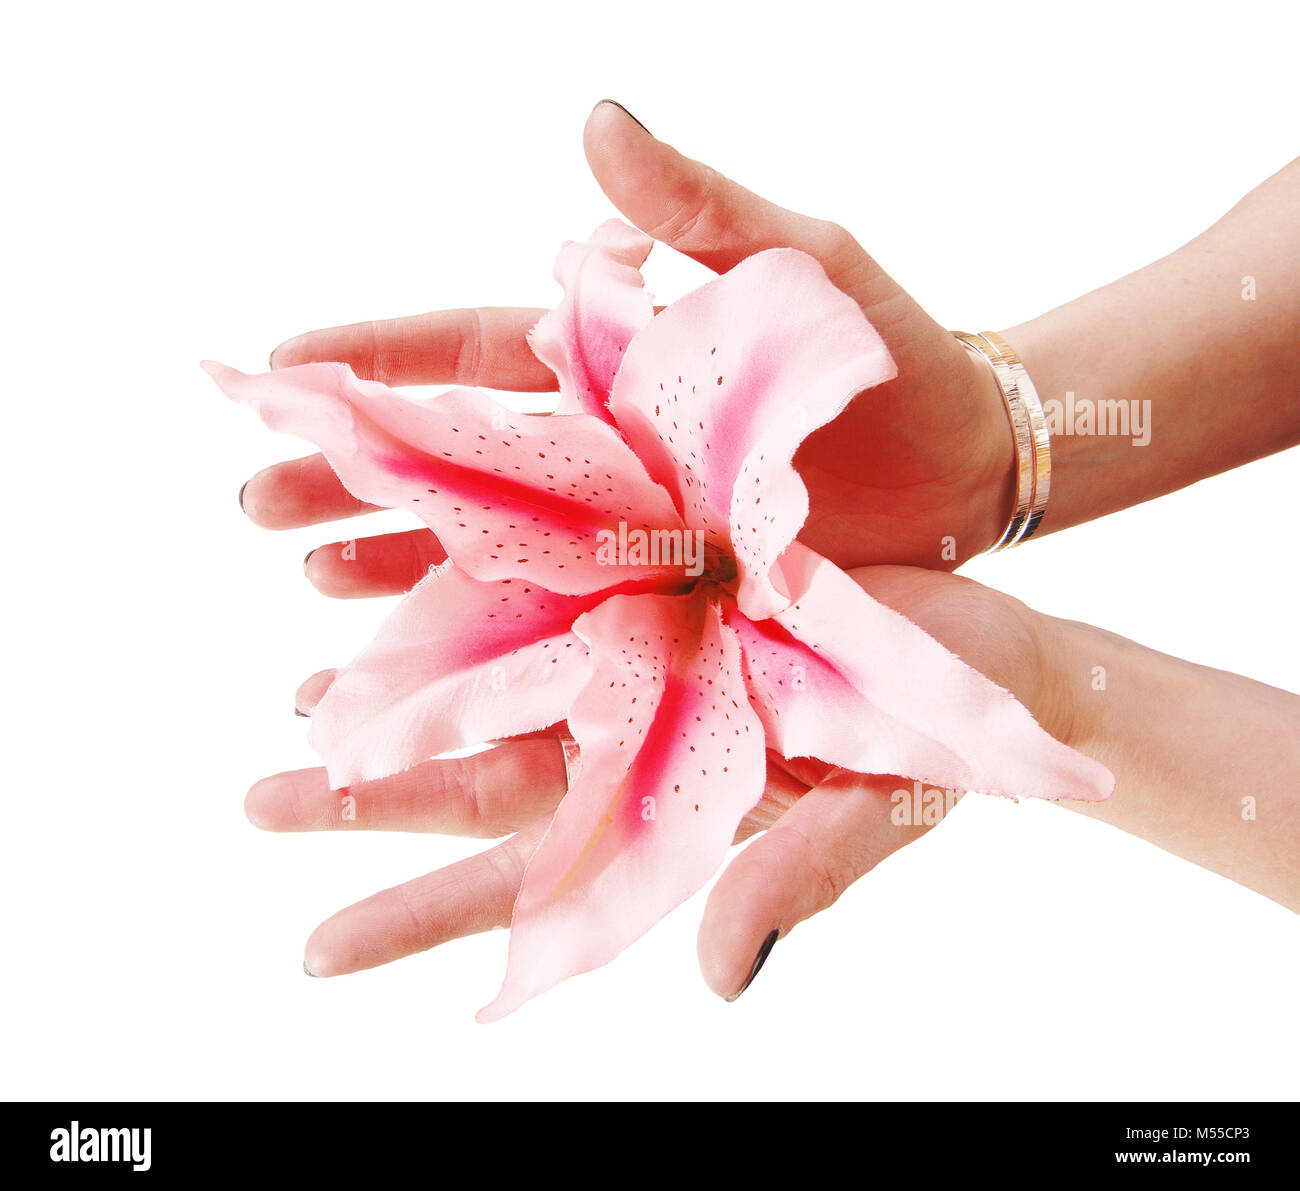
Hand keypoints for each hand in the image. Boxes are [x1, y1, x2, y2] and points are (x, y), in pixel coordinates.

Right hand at [237, 100, 1014, 595]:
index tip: (282, 369)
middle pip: (452, 462)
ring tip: (307, 574)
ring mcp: (630, 534)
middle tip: (254, 500)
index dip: (377, 360)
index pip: (471, 354)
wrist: (969, 465)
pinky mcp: (670, 602)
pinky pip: (563, 621)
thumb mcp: (792, 261)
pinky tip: (423, 658)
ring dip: (395, 562)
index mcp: (613, 361)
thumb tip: (593, 113)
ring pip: (488, 548)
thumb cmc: (883, 350)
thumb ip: (693, 203)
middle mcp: (604, 453)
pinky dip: (493, 638)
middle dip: (352, 476)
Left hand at [246, 567, 1055, 997]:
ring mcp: (645, 659)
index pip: (521, 878)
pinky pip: (549, 576)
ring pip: (496, 676)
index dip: (421, 918)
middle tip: (261, 797)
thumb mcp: (874, 816)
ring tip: (302, 682)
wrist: (990, 650)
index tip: (317, 950)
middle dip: (371, 794)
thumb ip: (794, 882)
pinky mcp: (666, 577)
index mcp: (669, 812)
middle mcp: (637, 738)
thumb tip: (723, 979)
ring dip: (406, 683)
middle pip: (478, 780)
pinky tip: (402, 568)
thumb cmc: (943, 746)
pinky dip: (474, 577)